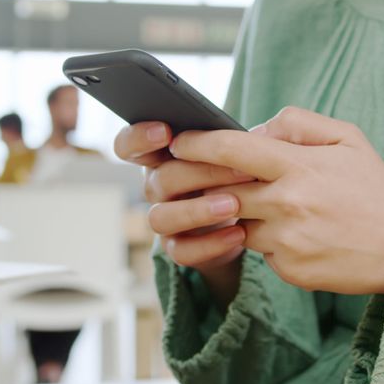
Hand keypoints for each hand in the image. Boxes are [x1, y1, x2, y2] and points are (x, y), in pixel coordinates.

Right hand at [113, 121, 255, 303]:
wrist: (245, 218)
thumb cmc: (232, 174)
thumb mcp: (231, 151)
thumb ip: (231, 140)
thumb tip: (255, 133)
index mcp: (160, 155)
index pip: (128, 144)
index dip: (139, 138)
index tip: (165, 132)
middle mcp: (155, 186)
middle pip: (160, 179)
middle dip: (201, 172)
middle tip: (242, 169)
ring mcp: (164, 218)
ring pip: (160, 218)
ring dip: (198, 211)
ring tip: (234, 204)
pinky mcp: (177, 248)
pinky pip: (182, 251)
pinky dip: (211, 244)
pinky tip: (238, 233)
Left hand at [167, 107, 383, 294]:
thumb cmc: (373, 188)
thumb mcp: (347, 138)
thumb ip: (297, 124)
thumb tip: (254, 129)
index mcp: (297, 166)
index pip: (231, 150)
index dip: (197, 144)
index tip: (178, 142)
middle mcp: (287, 203)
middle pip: (219, 191)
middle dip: (196, 183)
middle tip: (180, 175)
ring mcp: (286, 240)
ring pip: (235, 223)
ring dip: (236, 214)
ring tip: (260, 205)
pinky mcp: (289, 269)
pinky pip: (259, 251)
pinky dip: (264, 240)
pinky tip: (292, 234)